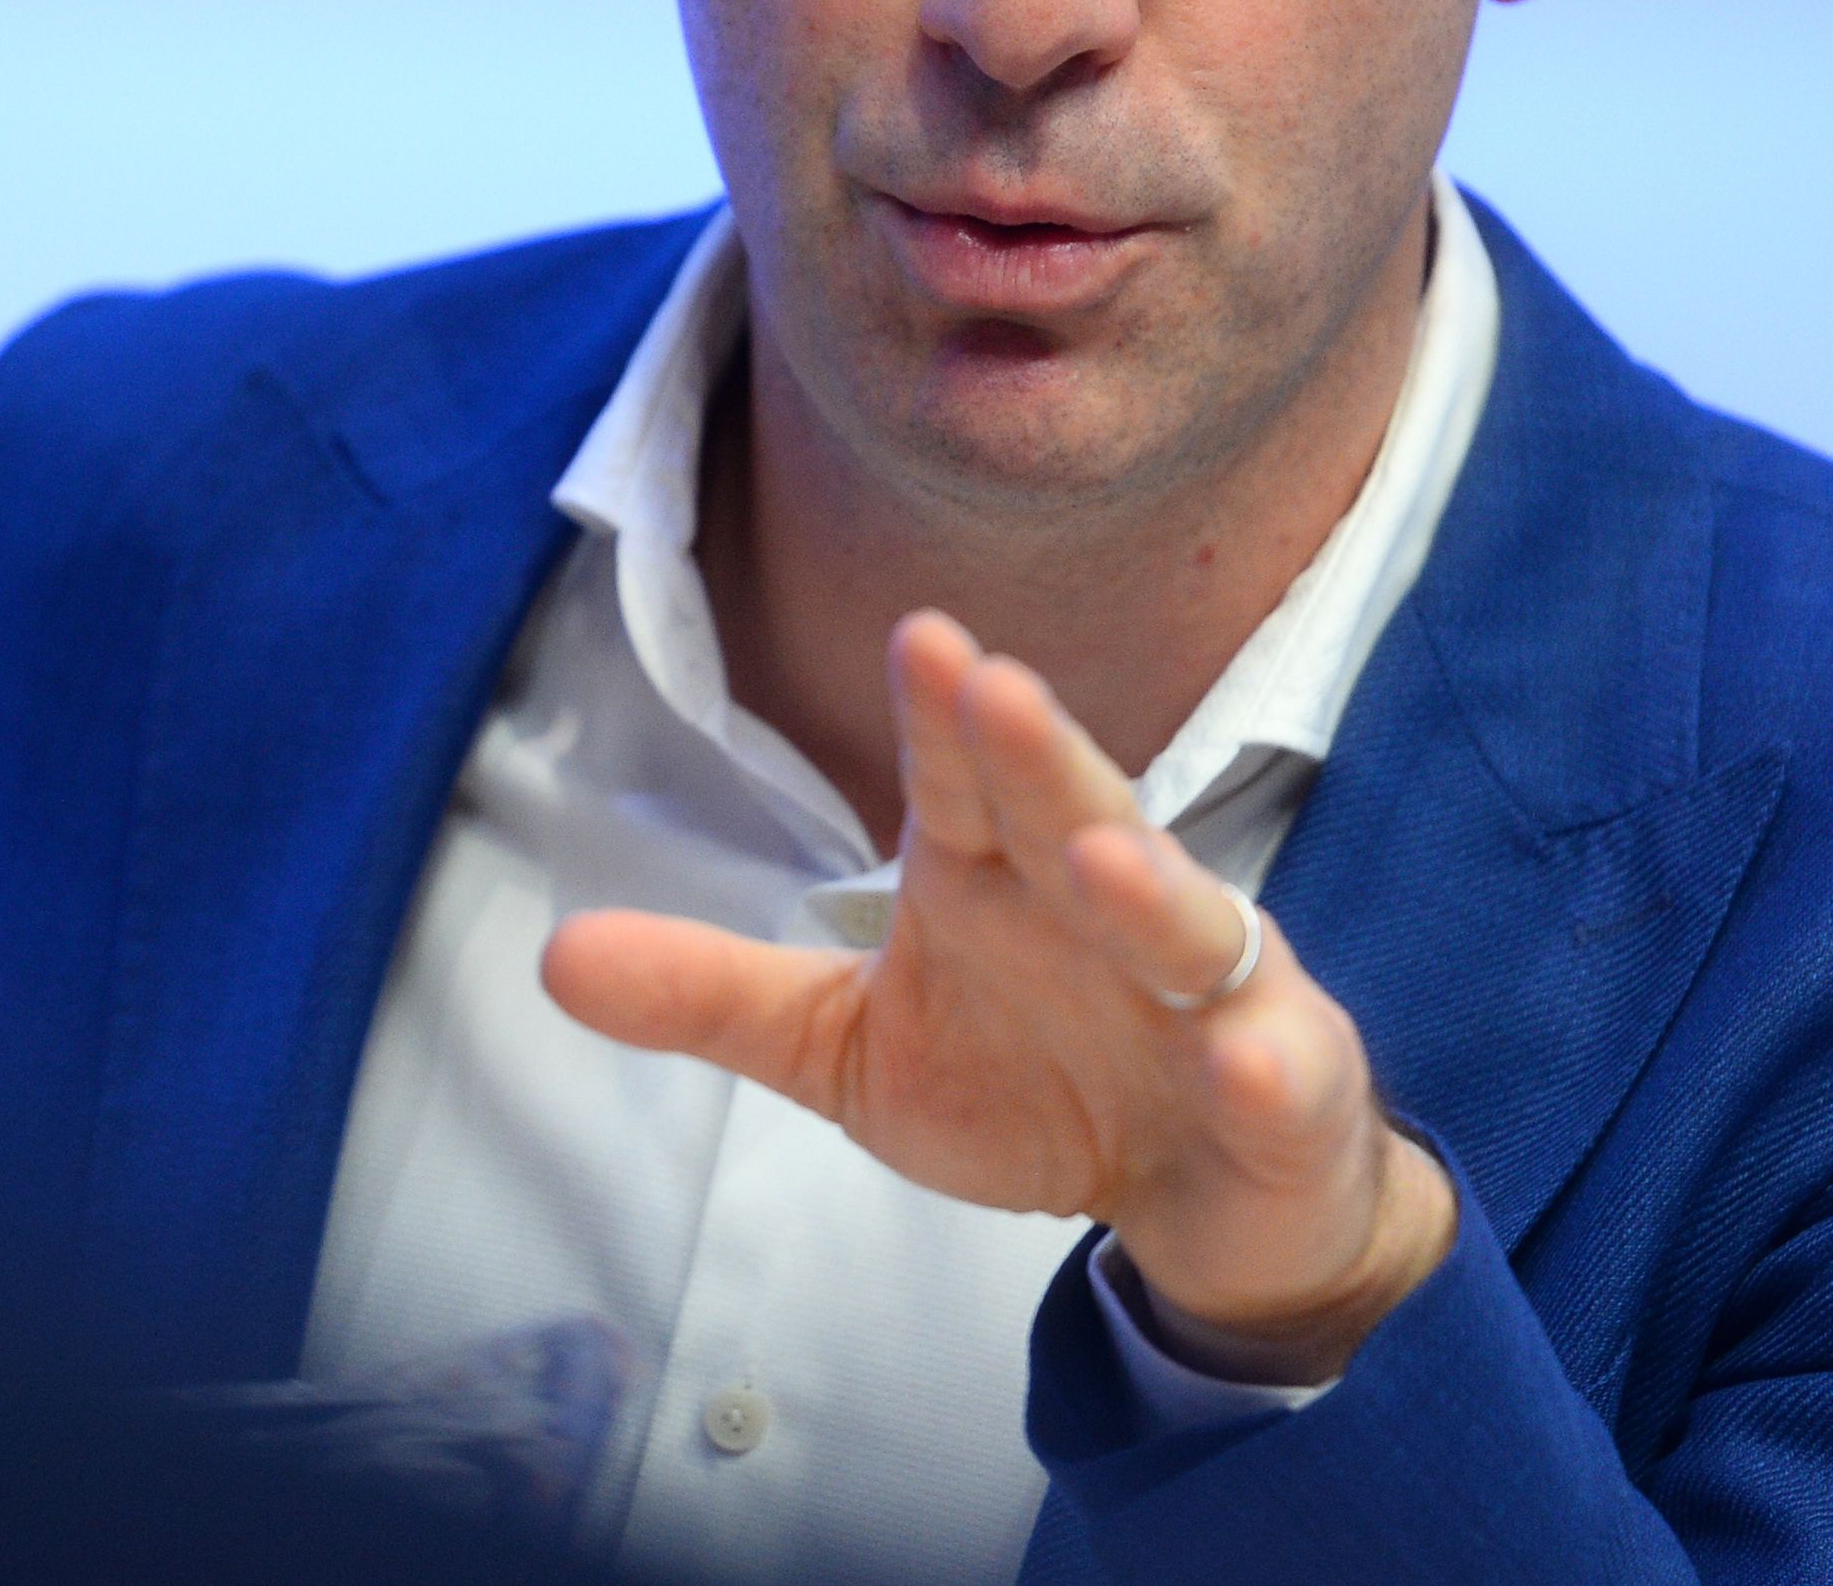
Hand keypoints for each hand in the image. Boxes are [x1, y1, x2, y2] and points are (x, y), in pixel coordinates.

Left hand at [539, 609, 1451, 1382]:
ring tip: (1098, 850)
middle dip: (1038, 753)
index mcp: (998, 876)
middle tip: (991, 684)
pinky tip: (1248, 1053)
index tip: (920, 636)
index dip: (945, 715)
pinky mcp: (1282, 1086)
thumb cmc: (1031, 1083)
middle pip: (1072, 811)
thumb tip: (551, 956)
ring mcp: (1206, 991)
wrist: (1204, 1196)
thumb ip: (717, 996)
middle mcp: (1105, 904)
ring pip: (1184, 923)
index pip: (963, 781)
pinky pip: (1280, 1069)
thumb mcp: (848, 1047)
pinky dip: (1266, 1060)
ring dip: (1148, 888)